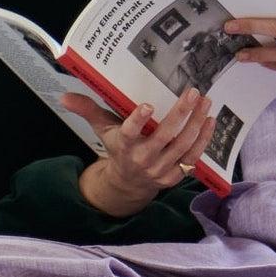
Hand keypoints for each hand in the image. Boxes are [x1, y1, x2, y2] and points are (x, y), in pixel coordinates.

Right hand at [61, 89, 214, 216]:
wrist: (128, 184)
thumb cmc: (117, 148)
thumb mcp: (102, 129)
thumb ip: (88, 110)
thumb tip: (64, 97)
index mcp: (124, 146)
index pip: (129, 133)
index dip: (138, 121)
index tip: (147, 105)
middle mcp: (143, 159)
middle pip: (164, 137)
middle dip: (180, 114)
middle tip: (193, 93)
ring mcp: (161, 169)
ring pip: (183, 146)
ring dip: (196, 124)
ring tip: (206, 103)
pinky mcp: (176, 175)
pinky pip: (193, 157)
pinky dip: (203, 140)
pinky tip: (210, 121)